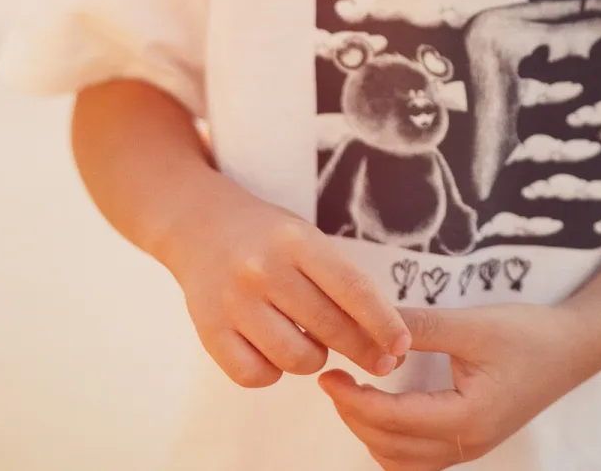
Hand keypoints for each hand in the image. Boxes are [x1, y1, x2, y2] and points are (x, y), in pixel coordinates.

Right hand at [164, 176, 410, 388]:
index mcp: (296, 240)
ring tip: (311, 343)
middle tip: (382, 361)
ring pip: (295, 358)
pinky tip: (274, 352)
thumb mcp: (305, 238)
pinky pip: (255, 375)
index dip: (382, 322)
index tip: (401, 345)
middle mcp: (264, 269)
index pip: (351, 288)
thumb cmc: (267, 235)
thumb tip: (381, 334)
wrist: (199, 224)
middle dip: (363, 350)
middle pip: (328, 326)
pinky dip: (273, 372)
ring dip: (314, 360)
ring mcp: (234, 302)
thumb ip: (338, 280)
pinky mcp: (209, 330)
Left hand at [318, 302, 589, 468]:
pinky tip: (384, 410)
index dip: (354, 401)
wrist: (573, 348)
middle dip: (356, 417)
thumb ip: (422, 327)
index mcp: (467, 419)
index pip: (394, 421)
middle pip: (392, 449)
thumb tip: (373, 324)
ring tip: (354, 394)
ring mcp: (470, 449)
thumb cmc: (528, 334)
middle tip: (334, 380)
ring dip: (371, 433)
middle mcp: (467, 445)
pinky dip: (392, 442)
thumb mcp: (473, 324)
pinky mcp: (471, 441)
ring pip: (402, 463)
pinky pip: (419, 460)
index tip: (329, 377)